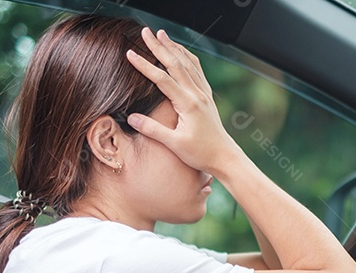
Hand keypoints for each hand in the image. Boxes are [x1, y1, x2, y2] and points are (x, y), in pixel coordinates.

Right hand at [124, 28, 244, 173]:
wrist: (224, 157)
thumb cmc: (200, 154)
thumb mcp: (174, 144)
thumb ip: (153, 129)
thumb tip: (131, 117)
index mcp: (188, 104)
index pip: (162, 79)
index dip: (145, 65)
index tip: (130, 53)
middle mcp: (197, 94)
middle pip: (175, 64)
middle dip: (159, 46)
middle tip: (145, 32)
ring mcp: (204, 94)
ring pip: (188, 64)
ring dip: (174, 47)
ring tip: (162, 34)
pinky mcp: (207, 97)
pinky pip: (197, 71)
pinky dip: (187, 57)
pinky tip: (181, 52)